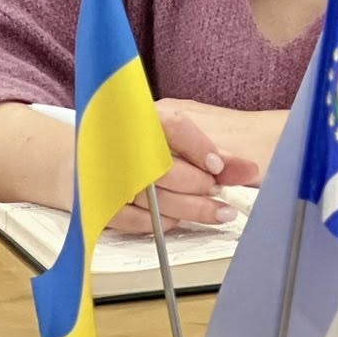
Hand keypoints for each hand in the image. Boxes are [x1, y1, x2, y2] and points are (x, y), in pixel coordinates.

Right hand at [103, 102, 261, 235]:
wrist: (90, 154)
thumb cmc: (144, 141)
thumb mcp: (179, 133)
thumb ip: (215, 150)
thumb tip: (247, 169)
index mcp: (140, 114)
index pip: (171, 125)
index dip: (198, 147)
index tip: (217, 166)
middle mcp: (119, 141)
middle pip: (164, 168)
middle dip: (197, 184)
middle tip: (217, 190)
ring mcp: (105, 174)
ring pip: (152, 198)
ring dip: (189, 208)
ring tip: (215, 211)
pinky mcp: (98, 202)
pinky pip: (131, 219)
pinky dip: (159, 221)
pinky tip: (177, 219)